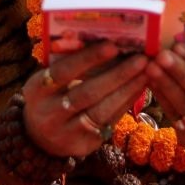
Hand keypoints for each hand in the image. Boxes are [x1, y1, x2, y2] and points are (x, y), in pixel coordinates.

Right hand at [22, 41, 147, 157]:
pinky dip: (126, 103)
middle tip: (141, 59)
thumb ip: (67, 59)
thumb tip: (102, 39)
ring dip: (127, 89)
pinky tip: (140, 88)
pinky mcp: (83, 145)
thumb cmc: (50, 94)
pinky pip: (109, 123)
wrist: (38, 138)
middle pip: (87, 93)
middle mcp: (49, 113)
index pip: (64, 71)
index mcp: (37, 89)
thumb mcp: (48, 78)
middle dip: (117, 75)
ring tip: (147, 72)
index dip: (88, 58)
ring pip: (101, 111)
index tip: (113, 45)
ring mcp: (66, 133)